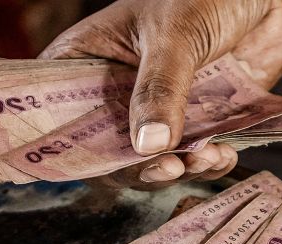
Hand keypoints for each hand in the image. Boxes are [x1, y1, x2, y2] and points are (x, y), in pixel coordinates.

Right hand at [40, 0, 281, 188]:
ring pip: (154, 160)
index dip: (70, 144)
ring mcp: (160, 108)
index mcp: (90, 59)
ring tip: (204, 156)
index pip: (59, 110)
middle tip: (167, 167)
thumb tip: (147, 146)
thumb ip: (160, 89)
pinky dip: (207, 163)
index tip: (96, 165)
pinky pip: (195, 156)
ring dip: (179, 168)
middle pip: (109, 149)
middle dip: (138, 167)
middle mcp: (119, 90)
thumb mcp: (176, 37)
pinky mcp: (199, 120)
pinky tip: (222, 153)